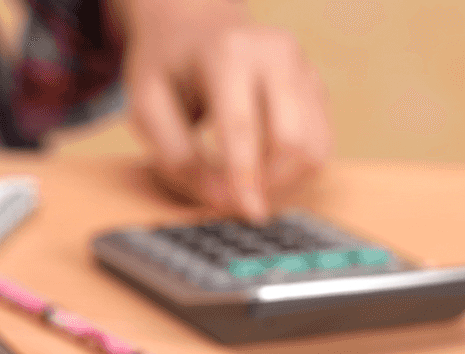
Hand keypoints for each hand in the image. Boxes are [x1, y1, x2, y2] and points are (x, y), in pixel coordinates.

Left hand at [115, 0, 331, 221]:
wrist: (194, 27)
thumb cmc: (166, 69)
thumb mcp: (146, 108)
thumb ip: (176, 156)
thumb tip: (220, 201)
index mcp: (228, 52)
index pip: (242, 126)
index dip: (245, 177)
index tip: (246, 213)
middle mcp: (276, 53)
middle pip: (291, 139)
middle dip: (269, 184)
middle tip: (238, 205)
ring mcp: (303, 67)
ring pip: (314, 146)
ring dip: (286, 183)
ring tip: (249, 191)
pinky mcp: (316, 85)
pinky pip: (320, 142)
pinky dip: (296, 171)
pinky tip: (265, 175)